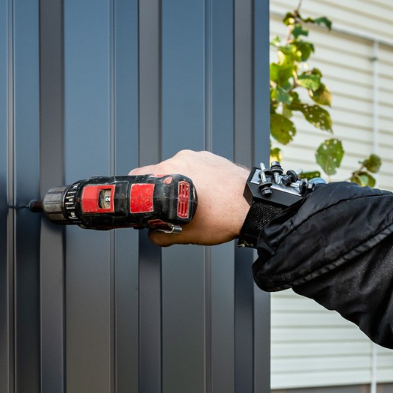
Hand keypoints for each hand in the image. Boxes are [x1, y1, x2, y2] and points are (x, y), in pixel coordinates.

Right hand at [129, 149, 249, 245]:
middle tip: (170, 210)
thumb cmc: (226, 217)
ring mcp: (199, 156)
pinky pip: (196, 168)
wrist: (255, 207)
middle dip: (160, 193)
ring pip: (179, 171)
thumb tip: (153, 234)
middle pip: (159, 174)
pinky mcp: (212, 158)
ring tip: (194, 205)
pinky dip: (197, 181)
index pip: (138, 176)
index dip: (137, 193)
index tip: (140, 202)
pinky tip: (207, 197)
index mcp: (170, 171)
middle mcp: (182, 158)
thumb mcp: (187, 234)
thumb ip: (162, 235)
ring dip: (179, 186)